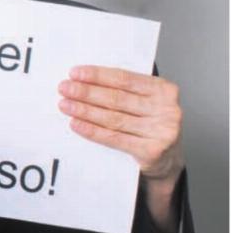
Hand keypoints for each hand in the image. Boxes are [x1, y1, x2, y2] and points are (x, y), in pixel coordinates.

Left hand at [57, 65, 183, 184]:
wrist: (167, 159)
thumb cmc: (151, 123)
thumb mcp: (146, 101)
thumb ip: (124, 89)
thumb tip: (85, 80)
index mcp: (164, 90)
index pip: (125, 79)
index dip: (97, 75)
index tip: (75, 73)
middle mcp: (167, 109)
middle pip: (116, 99)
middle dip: (86, 92)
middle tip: (64, 88)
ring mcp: (161, 131)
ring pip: (113, 118)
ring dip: (84, 111)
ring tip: (65, 105)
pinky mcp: (151, 151)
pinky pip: (114, 138)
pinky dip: (92, 130)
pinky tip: (76, 124)